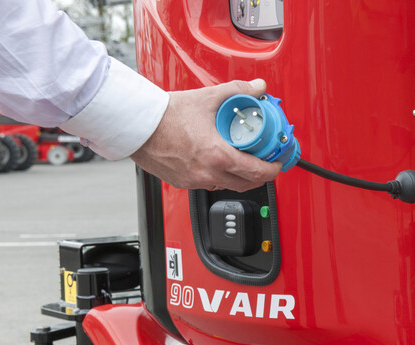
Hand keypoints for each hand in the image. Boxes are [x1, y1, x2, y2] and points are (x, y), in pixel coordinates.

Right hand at [130, 79, 281, 191]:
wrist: (137, 125)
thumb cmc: (166, 114)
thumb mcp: (208, 97)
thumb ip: (238, 91)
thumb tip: (258, 88)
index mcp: (217, 155)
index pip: (256, 171)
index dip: (272, 169)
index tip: (277, 163)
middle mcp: (207, 172)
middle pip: (246, 184)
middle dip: (260, 175)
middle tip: (265, 163)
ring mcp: (195, 180)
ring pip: (227, 185)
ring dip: (239, 177)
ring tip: (244, 161)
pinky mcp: (183, 183)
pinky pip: (208, 183)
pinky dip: (218, 175)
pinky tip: (218, 162)